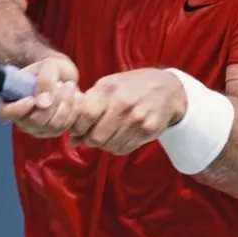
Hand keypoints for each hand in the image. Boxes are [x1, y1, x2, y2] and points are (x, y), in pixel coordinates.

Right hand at [0, 55, 81, 137]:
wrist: (64, 75)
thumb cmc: (50, 68)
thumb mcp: (48, 66)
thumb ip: (44, 81)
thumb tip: (42, 103)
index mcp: (11, 100)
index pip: (4, 113)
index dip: (17, 109)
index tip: (32, 99)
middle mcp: (21, 118)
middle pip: (34, 122)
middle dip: (53, 102)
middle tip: (62, 84)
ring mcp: (38, 128)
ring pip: (52, 125)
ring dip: (66, 104)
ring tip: (70, 86)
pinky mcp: (54, 131)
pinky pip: (65, 127)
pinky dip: (74, 110)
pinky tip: (76, 96)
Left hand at [70, 68, 186, 154]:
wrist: (166, 88)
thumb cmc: (129, 87)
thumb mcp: (107, 87)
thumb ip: (86, 108)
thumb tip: (71, 139)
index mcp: (109, 89)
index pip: (85, 116)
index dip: (78, 128)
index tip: (79, 130)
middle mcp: (123, 104)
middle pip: (96, 137)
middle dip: (90, 141)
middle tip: (93, 136)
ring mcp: (138, 118)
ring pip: (110, 146)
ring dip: (105, 145)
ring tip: (109, 135)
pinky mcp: (149, 130)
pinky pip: (124, 149)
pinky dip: (118, 147)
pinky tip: (121, 136)